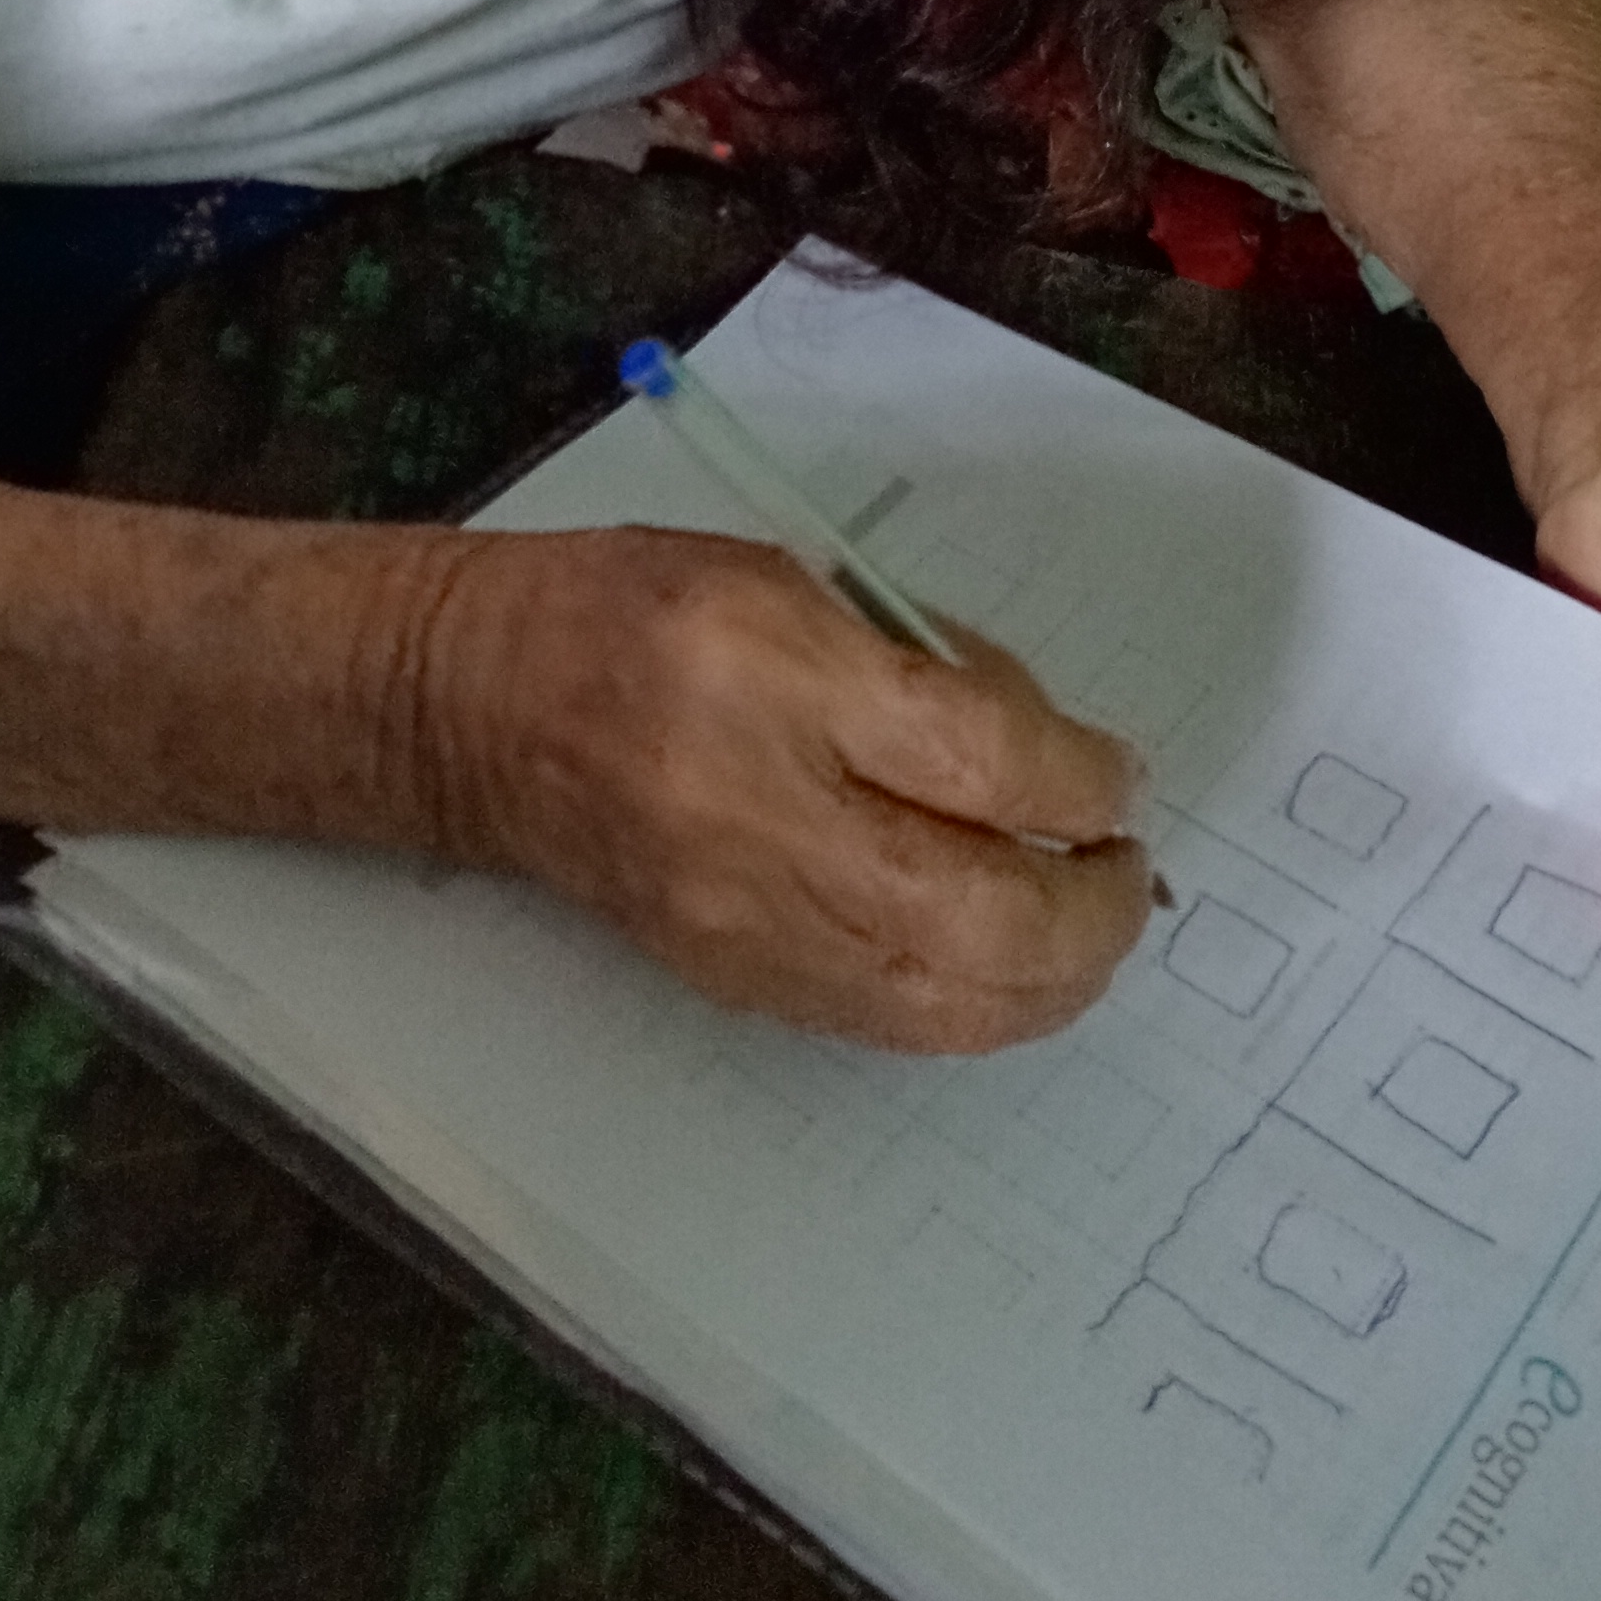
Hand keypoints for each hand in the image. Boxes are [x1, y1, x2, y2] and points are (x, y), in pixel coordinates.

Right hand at [413, 522, 1153, 1048]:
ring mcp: (738, 915)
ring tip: (1090, 935)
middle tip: (1126, 875)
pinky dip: (972, 1004)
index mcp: (771, 668)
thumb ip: (924, 664)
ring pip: (939, 996)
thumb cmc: (635, 612)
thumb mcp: (789, 579)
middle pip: (973, 910)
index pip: (974, 757)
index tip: (1119, 781)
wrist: (473, 710)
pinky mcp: (728, 978)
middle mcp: (754, 806)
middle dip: (1087, 910)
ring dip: (1049, 980)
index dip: (1079, 781)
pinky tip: (1007, 967)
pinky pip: (883, 1022)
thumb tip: (1052, 756)